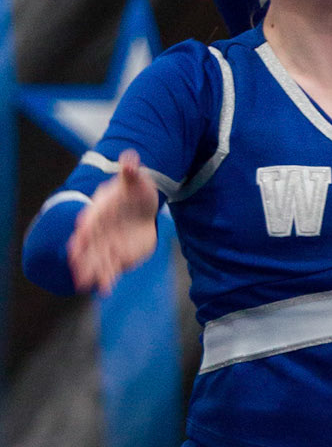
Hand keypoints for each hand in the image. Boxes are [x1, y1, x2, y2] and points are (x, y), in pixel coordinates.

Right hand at [66, 152, 160, 293]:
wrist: (142, 210)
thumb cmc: (135, 194)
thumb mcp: (137, 183)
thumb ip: (131, 173)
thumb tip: (130, 157)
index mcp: (100, 212)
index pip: (90, 221)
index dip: (86, 229)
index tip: (80, 236)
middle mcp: (98, 231)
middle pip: (87, 244)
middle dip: (81, 255)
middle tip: (74, 265)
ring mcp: (106, 246)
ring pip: (96, 260)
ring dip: (90, 271)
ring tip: (84, 283)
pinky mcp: (117, 257)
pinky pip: (110, 270)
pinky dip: (107, 279)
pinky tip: (104, 289)